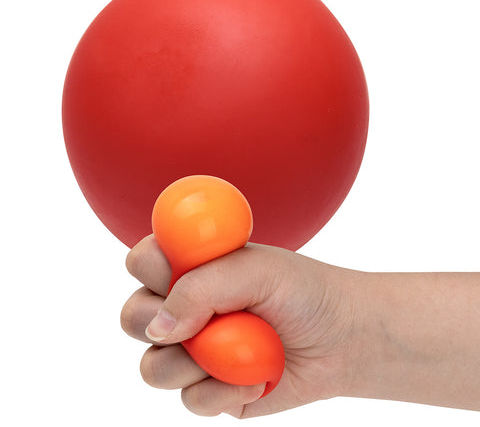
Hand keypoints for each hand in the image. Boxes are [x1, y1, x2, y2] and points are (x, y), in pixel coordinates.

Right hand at [120, 235, 360, 417]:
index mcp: (193, 267)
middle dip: (158, 322)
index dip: (150, 266)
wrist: (341, 340)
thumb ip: (204, 287)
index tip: (176, 272)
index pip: (143, 260)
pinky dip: (225, 389)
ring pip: (152, 367)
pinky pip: (190, 400)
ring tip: (241, 348)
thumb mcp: (258, 270)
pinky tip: (257, 376)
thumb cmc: (303, 292)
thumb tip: (159, 327)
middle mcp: (186, 307)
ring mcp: (193, 351)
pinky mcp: (208, 388)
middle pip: (133, 316)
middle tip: (200, 321)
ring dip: (195, 362)